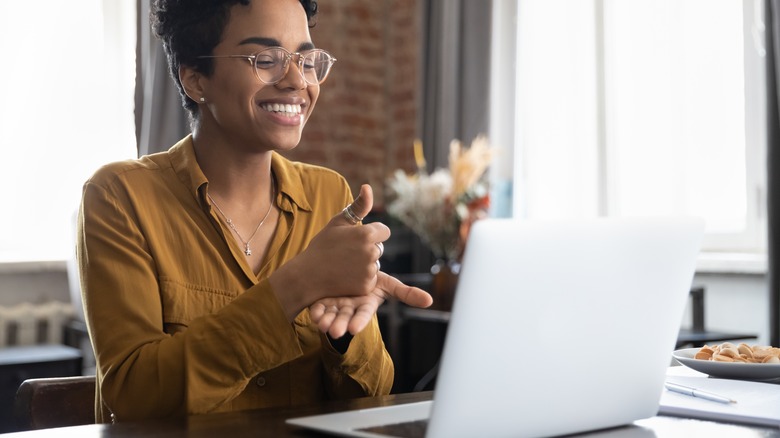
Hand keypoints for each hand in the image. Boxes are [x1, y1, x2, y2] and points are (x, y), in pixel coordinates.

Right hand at [270, 184, 430, 320]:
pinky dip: (361, 279)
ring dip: (365, 264)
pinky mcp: (366, 286)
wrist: (307, 275)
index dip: (372, 233)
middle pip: (380, 248)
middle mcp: (371, 252)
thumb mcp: (338, 222)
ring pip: (375, 264)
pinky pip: (371, 279)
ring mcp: (369, 271)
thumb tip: (368, 187)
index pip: (384, 231)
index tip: (356, 237)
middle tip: (346, 252)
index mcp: (367, 234)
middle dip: (368, 248)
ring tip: (344, 264)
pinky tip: (345, 276)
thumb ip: (358, 206)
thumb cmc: (322, 245)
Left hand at [310, 273, 432, 337]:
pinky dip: (316, 312)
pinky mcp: (322, 301)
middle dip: (340, 325)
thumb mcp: (388, 284)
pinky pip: (318, 308)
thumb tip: (430, 301)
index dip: (359, 321)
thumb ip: (406, 293)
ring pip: (331, 316)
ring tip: (322, 325)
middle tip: (334, 331)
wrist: (349, 269)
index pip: (364, 314)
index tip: (354, 330)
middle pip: (345, 318)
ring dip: (327, 321)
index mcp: (366, 303)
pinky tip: (314, 314)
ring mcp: (336, 305)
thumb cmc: (371, 279)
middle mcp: (350, 307)